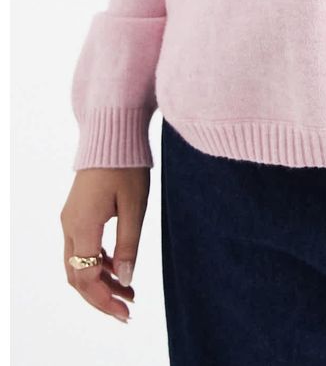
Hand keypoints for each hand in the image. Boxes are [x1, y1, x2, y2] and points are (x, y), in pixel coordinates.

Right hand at [61, 167, 148, 323]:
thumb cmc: (126, 165)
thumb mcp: (134, 205)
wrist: (111, 133)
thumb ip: (129, 243)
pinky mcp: (77, 214)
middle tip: (127, 310)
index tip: (125, 312)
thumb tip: (127, 279)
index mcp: (82, 227)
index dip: (104, 299)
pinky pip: (82, 249)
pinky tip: (119, 268)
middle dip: (100, 297)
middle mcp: (70, 227)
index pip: (87, 277)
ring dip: (100, 282)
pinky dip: (99, 264)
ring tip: (129, 292)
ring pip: (78, 264)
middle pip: (78, 277)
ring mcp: (71, 220)